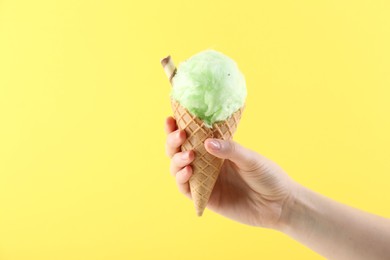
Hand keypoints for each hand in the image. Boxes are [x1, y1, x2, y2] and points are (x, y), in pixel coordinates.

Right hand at [165, 116, 295, 227]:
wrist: (280, 205)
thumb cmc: (268, 176)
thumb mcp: (251, 158)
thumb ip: (230, 150)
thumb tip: (206, 142)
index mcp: (217, 149)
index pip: (192, 136)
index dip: (178, 127)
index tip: (171, 118)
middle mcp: (207, 164)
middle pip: (179, 151)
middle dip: (173, 142)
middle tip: (180, 135)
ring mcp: (204, 181)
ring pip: (178, 169)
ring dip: (177, 160)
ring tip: (188, 156)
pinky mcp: (205, 198)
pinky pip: (186, 188)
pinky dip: (182, 179)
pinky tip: (189, 171)